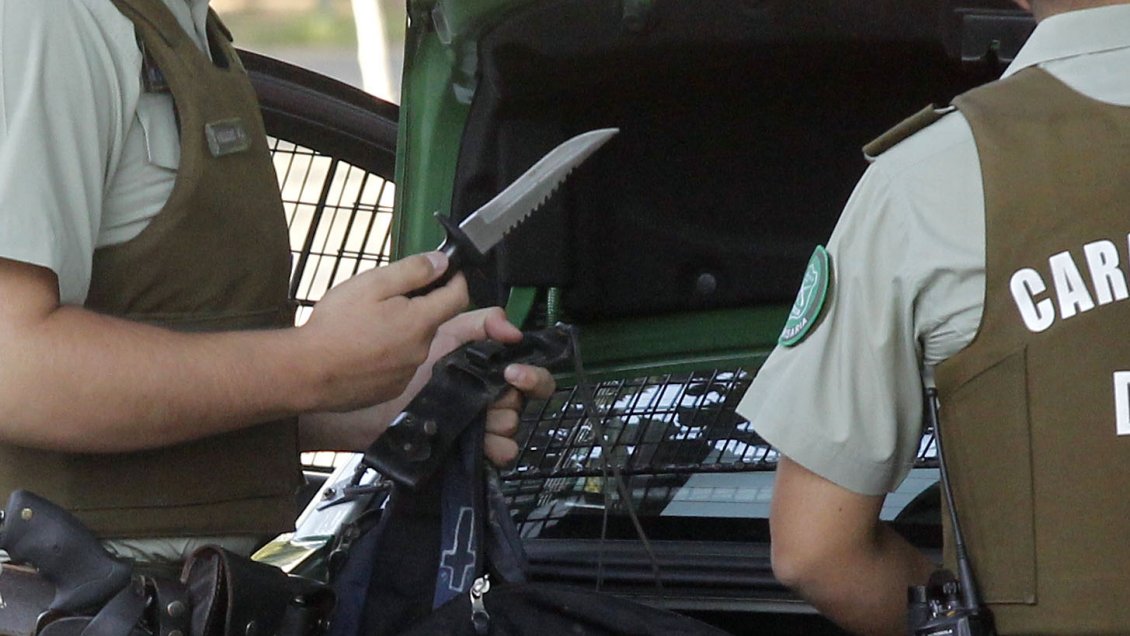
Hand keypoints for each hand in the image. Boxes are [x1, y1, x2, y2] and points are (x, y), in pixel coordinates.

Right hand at [298, 252, 468, 412]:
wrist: (306, 372)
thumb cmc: (336, 325)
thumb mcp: (372, 284)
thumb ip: (412, 271)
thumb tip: (442, 262)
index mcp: (421, 322)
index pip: (459, 298)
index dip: (456, 280)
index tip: (447, 271)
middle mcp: (421, 351)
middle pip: (432, 320)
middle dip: (417, 306)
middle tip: (384, 298)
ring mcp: (406, 374)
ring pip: (414, 343)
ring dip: (401, 331)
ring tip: (366, 325)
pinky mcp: (391, 389)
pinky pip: (398, 365)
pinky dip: (388, 354)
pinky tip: (362, 349)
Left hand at [423, 308, 556, 466]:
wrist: (379, 402)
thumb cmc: (411, 367)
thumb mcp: (445, 334)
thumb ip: (482, 322)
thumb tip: (516, 332)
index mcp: (491, 372)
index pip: (531, 374)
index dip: (532, 375)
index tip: (513, 373)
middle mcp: (493, 398)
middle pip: (522, 402)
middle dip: (508, 400)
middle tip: (487, 400)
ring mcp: (484, 426)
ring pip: (513, 426)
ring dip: (497, 423)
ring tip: (472, 421)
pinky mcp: (474, 450)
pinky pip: (505, 452)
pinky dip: (496, 448)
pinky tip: (480, 442)